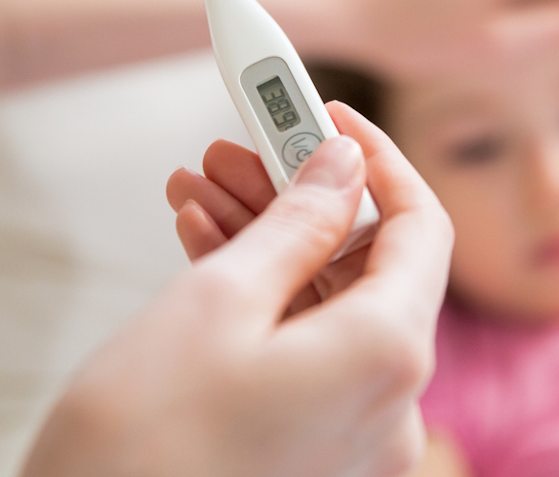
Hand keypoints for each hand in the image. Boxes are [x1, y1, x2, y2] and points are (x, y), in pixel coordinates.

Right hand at [22, 103, 452, 476]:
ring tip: (199, 190)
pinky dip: (264, 301)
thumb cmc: (139, 449)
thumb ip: (298, 222)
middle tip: (238, 146)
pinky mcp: (313, 454)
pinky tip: (205, 248)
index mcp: (386, 355)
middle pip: (367, 264)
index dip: (376, 159)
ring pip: (327, 305)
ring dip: (269, 242)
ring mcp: (353, 436)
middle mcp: (389, 403)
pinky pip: (307, 352)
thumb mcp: (218, 302)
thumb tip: (344, 165)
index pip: (419, 225)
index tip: (326, 115)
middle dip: (300, 196)